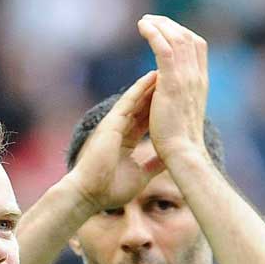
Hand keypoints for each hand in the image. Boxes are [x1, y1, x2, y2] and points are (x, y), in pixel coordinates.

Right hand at [70, 70, 160, 212]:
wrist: (89, 195)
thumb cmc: (110, 190)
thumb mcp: (141, 175)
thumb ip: (154, 165)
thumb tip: (170, 160)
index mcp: (126, 142)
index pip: (146, 121)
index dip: (160, 109)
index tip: (175, 98)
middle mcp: (119, 130)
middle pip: (143, 107)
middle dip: (158, 93)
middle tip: (174, 76)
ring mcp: (114, 125)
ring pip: (136, 100)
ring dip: (151, 85)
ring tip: (167, 69)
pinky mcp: (110, 124)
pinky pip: (127, 101)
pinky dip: (140, 88)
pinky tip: (151, 75)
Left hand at [137, 15, 209, 165]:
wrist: (183, 153)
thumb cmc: (179, 144)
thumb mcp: (183, 117)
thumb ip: (180, 101)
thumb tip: (170, 98)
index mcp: (200, 83)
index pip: (197, 48)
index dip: (182, 35)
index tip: (166, 30)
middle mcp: (197, 76)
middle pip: (188, 38)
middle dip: (169, 25)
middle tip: (151, 20)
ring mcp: (187, 78)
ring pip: (176, 39)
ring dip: (160, 25)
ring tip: (144, 21)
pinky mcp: (172, 82)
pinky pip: (164, 48)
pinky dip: (154, 34)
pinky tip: (142, 27)